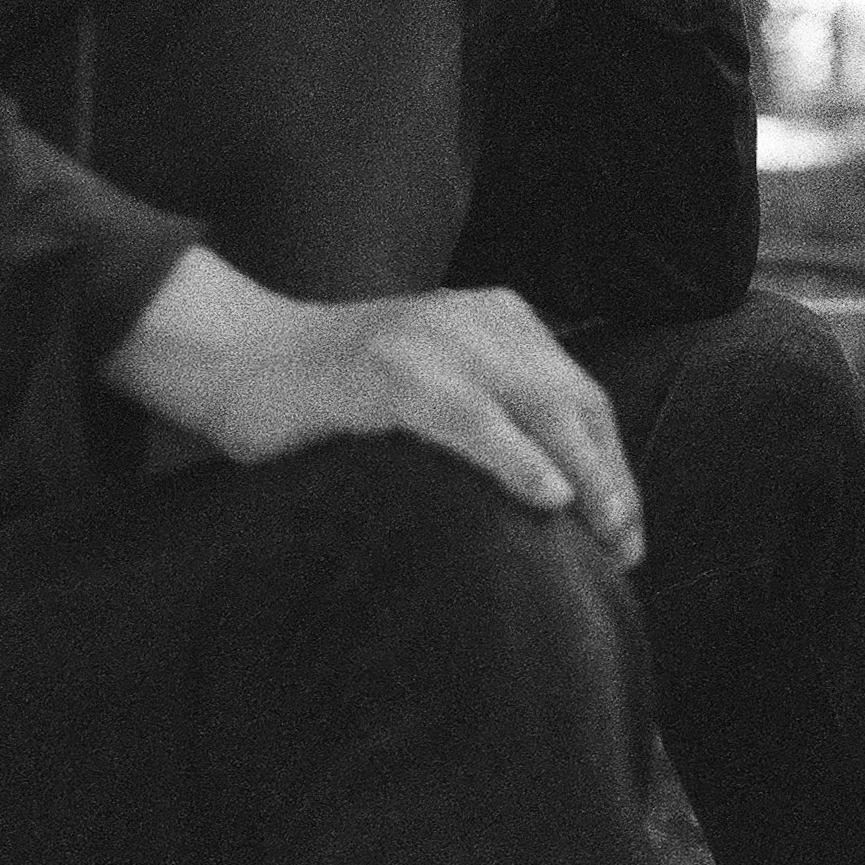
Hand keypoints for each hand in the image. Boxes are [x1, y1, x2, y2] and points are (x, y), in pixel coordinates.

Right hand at [107, 253, 642, 566]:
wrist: (237, 355)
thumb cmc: (334, 390)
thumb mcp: (431, 383)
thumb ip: (490, 411)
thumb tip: (555, 496)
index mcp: (499, 318)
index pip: (581, 393)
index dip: (611, 462)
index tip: (627, 529)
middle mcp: (480, 319)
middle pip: (573, 401)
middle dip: (609, 477)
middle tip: (626, 546)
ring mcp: (436, 339)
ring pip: (538, 406)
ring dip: (582, 474)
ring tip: (606, 531)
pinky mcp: (392, 370)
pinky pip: (472, 418)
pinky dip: (517, 458)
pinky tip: (549, 497)